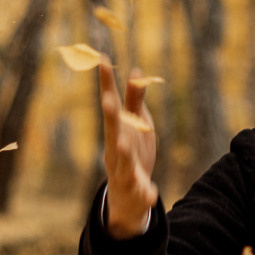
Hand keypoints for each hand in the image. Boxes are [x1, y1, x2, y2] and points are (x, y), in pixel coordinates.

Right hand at [98, 62, 158, 237]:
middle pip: (112, 130)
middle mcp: (116, 147)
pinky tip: (151, 193)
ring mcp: (124, 169)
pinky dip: (145, 192)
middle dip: (110, 116)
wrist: (129, 195)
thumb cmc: (132, 152)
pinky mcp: (135, 188)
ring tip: (123, 144)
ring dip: (122, 152)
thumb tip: (137, 71)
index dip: (107, 82)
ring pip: (122, 161)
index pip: (110, 104)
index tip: (103, 59)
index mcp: (117, 130)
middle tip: (108, 101)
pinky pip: (140, 190)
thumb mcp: (137, 124)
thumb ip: (135, 100)